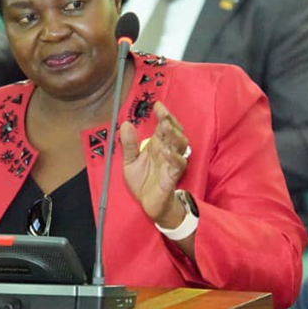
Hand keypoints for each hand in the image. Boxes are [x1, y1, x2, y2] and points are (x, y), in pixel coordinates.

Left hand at [120, 101, 189, 227]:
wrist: (147, 203)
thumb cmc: (142, 181)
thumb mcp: (130, 161)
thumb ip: (128, 144)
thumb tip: (126, 123)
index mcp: (157, 145)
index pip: (164, 126)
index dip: (164, 115)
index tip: (158, 105)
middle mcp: (167, 151)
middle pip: (175, 132)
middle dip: (171, 121)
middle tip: (163, 115)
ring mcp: (172, 162)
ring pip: (181, 145)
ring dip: (175, 135)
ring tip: (166, 127)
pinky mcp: (173, 176)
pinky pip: (178, 164)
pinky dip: (173, 157)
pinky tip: (165, 151)